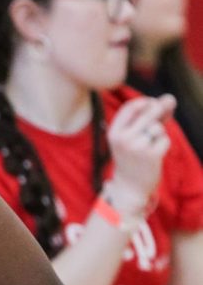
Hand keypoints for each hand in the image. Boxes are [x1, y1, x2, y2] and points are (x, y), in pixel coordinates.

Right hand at [106, 94, 176, 211]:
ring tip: (151, 143)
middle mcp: (123, 138)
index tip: (152, 104)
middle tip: (161, 116)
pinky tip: (155, 153)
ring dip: (159, 132)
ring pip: (157, 127)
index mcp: (113, 132)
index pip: (130, 107)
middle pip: (148, 113)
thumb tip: (170, 98)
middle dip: (159, 109)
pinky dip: (164, 144)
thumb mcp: (131, 137)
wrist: (129, 185)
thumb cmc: (131, 157)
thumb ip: (148, 117)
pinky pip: (164, 139)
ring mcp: (137, 146)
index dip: (145, 102)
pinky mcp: (151, 155)